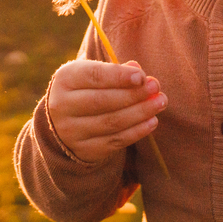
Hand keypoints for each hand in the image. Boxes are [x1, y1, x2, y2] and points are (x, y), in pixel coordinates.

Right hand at [48, 59, 166, 162]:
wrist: (65, 122)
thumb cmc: (87, 88)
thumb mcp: (94, 73)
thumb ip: (116, 70)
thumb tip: (138, 72)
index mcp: (65, 80)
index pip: (93, 76)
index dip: (118, 76)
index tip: (141, 76)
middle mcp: (62, 106)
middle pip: (102, 101)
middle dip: (134, 94)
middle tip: (156, 87)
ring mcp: (71, 131)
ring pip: (111, 122)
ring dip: (140, 112)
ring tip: (160, 102)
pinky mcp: (84, 150)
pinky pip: (115, 141)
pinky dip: (137, 131)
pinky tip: (152, 121)